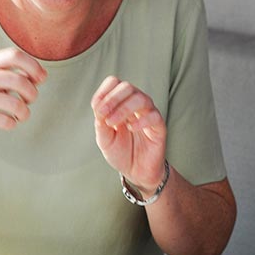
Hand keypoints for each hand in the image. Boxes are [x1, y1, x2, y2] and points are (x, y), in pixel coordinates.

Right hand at [0, 47, 45, 138]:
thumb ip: (10, 74)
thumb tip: (40, 76)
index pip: (15, 55)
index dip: (34, 66)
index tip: (41, 79)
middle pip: (19, 81)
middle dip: (32, 94)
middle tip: (29, 101)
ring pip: (15, 104)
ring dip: (24, 113)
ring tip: (21, 115)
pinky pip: (5, 121)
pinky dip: (12, 124)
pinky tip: (8, 122)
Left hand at [91, 76, 166, 194]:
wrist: (135, 171)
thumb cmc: (120, 152)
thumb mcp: (104, 139)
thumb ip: (100, 122)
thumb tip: (99, 106)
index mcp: (120, 103)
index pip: (114, 83)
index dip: (104, 92)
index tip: (96, 108)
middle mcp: (135, 105)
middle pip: (127, 87)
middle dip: (112, 99)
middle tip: (103, 116)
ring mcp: (148, 114)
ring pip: (141, 98)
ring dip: (123, 109)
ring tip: (113, 123)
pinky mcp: (159, 126)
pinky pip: (154, 116)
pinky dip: (141, 121)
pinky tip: (131, 129)